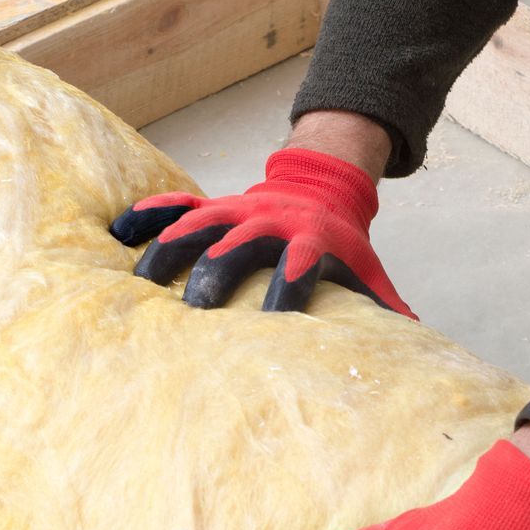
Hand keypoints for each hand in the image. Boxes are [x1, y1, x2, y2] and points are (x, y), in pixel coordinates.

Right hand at [110, 142, 413, 317]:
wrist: (322, 186)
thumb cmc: (342, 244)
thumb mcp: (366, 270)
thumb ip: (383, 306)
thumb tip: (411, 343)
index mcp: (309, 239)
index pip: (301, 262)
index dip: (290, 284)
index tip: (274, 318)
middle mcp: (268, 220)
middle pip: (239, 242)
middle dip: (217, 270)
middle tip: (196, 306)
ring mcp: (235, 208)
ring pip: (199, 222)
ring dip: (170, 247)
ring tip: (141, 281)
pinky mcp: (212, 202)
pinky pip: (176, 202)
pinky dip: (147, 213)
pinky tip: (117, 232)